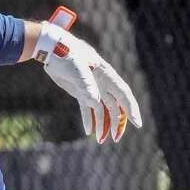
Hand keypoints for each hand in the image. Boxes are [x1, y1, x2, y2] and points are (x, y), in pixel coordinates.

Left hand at [35, 23, 142, 142]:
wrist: (52, 49)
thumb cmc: (67, 55)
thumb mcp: (77, 70)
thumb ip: (87, 86)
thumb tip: (95, 104)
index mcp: (107, 76)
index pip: (124, 95)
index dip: (131, 110)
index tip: (137, 124)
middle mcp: (102, 84)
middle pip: (115, 106)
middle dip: (117, 123)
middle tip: (115, 139)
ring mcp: (91, 88)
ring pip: (101, 110)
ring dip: (102, 125)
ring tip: (100, 140)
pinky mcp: (79, 92)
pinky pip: (87, 109)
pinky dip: (88, 119)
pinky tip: (89, 131)